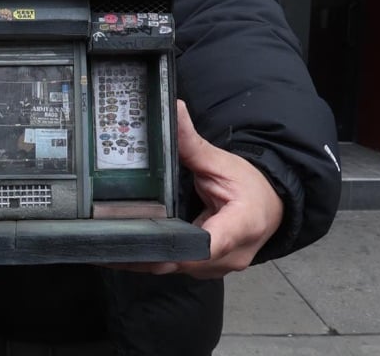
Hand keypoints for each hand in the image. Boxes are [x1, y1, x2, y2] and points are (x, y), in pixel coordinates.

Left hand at [108, 100, 283, 278]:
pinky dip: (156, 257)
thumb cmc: (250, 186)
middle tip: (110, 238)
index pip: (212, 243)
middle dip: (148, 251)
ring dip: (148, 258)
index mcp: (243, 224)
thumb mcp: (222, 161)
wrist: (270, 207)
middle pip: (185, 259)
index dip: (179, 245)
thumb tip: (174, 109)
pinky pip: (178, 266)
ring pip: (178, 268)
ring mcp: (219, 267)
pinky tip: (130, 249)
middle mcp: (232, 254)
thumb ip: (193, 143)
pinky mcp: (207, 269)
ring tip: (110, 246)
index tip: (149, 238)